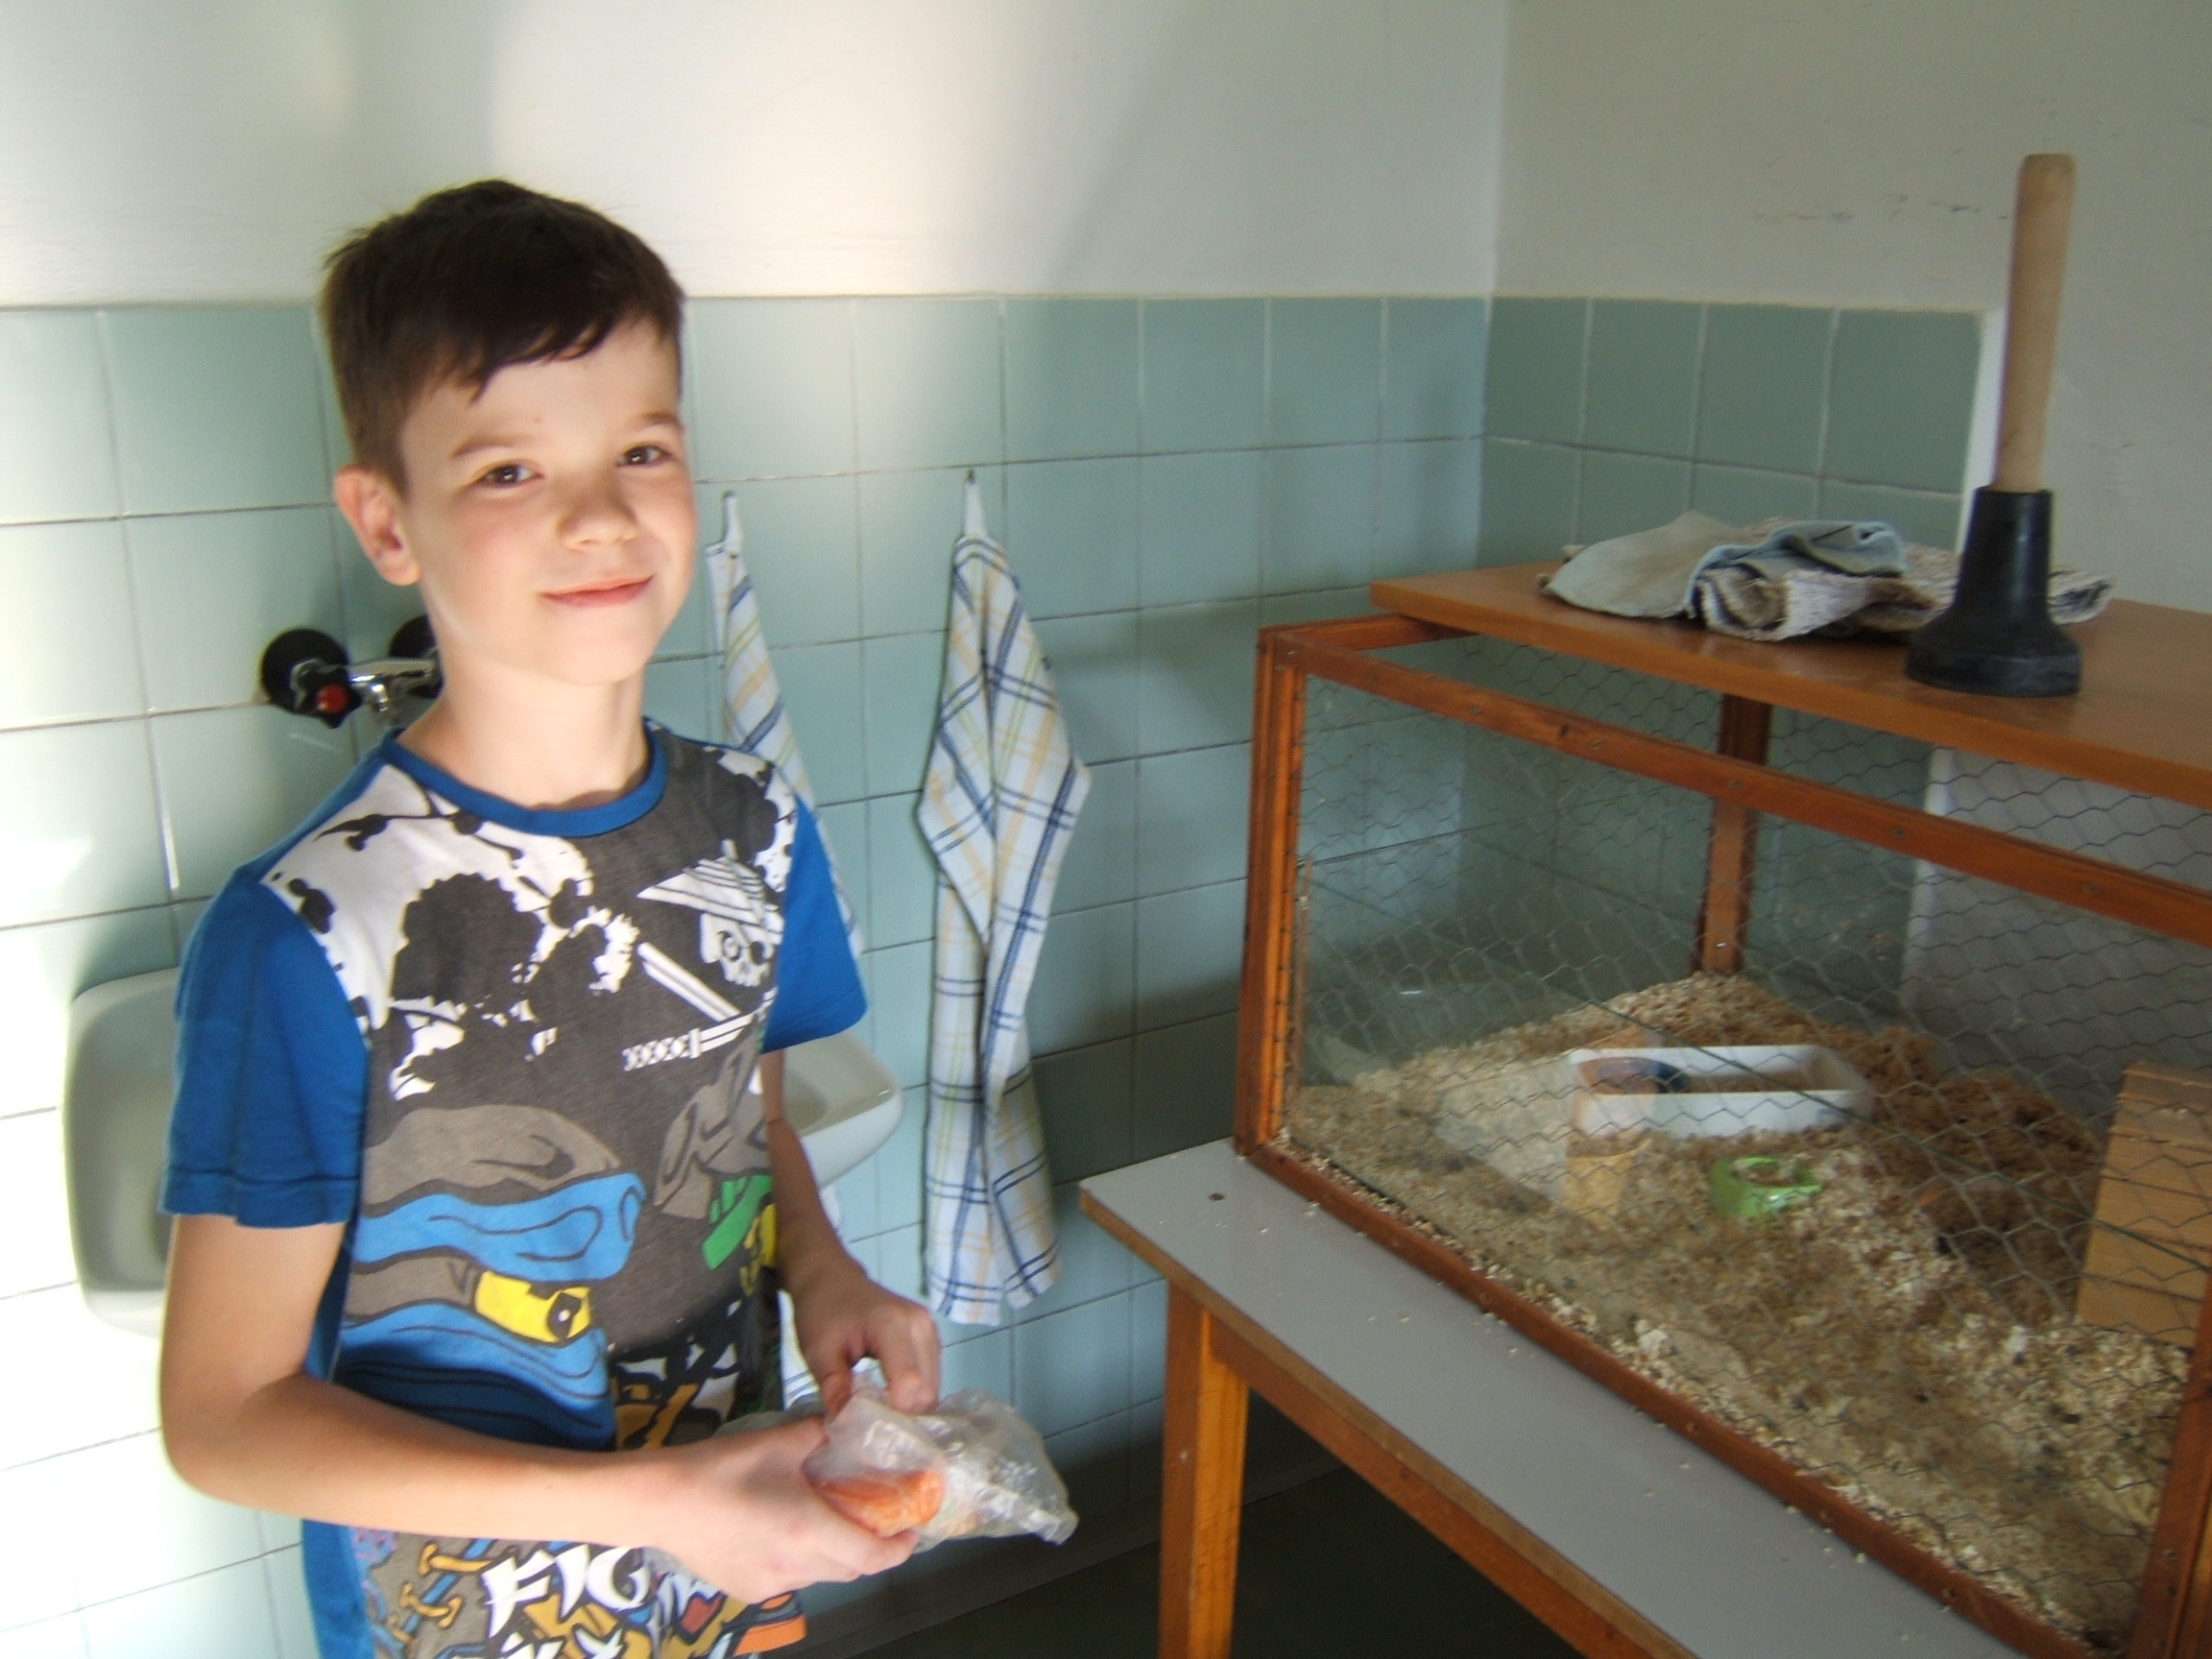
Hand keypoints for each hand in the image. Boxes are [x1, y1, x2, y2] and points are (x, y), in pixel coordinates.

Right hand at [652, 1417, 913, 1601]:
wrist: (658, 1501)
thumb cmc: (721, 1468)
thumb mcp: (779, 1440)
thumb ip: (821, 1432)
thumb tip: (846, 1421)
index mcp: (810, 1531)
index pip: (872, 1556)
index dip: (900, 1547)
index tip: (912, 1529)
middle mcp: (795, 1567)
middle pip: (850, 1568)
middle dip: (870, 1547)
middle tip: (876, 1517)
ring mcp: (769, 1585)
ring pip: (820, 1575)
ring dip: (835, 1554)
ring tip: (831, 1519)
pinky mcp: (746, 1590)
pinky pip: (790, 1578)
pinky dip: (802, 1560)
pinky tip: (785, 1531)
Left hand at [789, 1255, 941, 1417]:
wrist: (832, 1279)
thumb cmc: (821, 1311)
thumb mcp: (818, 1352)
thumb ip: (834, 1387)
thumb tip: (847, 1426)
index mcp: (891, 1324)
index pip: (910, 1384)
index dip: (892, 1413)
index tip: (865, 1425)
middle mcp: (920, 1325)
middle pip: (926, 1391)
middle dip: (900, 1414)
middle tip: (869, 1421)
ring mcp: (930, 1330)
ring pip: (932, 1388)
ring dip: (908, 1406)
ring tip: (877, 1408)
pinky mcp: (931, 1337)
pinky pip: (931, 1378)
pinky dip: (913, 1394)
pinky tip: (889, 1395)